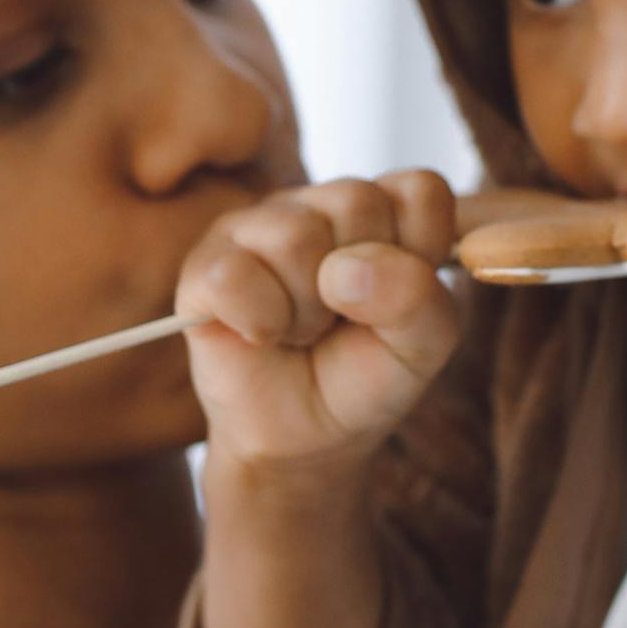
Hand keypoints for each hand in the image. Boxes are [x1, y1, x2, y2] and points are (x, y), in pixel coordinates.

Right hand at [178, 173, 460, 475]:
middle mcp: (316, 203)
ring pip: (294, 236)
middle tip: (343, 319)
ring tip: (303, 329)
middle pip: (357, 202)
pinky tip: (262, 335)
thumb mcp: (422, 345)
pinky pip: (234, 277)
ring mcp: (255, 228)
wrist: (305, 437)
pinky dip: (260, 323)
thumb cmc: (363, 376)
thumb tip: (348, 268)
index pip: (420, 190)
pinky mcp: (203, 267)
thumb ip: (417, 297)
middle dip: (362, 286)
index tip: (400, 299)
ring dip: (309, 311)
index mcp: (381, 208)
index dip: (420, 252)